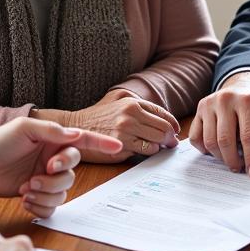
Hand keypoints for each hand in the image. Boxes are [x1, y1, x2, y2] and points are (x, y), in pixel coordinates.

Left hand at [0, 117, 122, 217]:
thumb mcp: (24, 129)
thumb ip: (52, 131)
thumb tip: (76, 135)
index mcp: (53, 139)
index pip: (83, 141)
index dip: (101, 144)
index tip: (118, 147)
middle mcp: (53, 158)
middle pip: (74, 170)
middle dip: (58, 174)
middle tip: (41, 172)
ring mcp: (46, 178)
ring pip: (64, 190)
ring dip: (46, 191)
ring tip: (26, 187)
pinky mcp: (37, 195)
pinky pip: (52, 206)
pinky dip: (40, 205)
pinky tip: (24, 198)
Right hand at [36, 89, 180, 162]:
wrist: (74, 128)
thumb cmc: (98, 115)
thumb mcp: (117, 99)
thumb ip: (139, 104)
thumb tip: (165, 119)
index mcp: (132, 103)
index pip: (163, 114)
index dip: (172, 124)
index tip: (175, 131)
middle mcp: (130, 115)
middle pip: (164, 128)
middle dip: (171, 137)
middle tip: (172, 142)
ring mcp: (125, 131)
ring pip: (158, 140)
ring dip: (161, 145)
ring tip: (159, 146)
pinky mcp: (121, 146)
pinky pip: (146, 151)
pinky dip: (150, 151)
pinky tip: (146, 150)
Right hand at [190, 72, 249, 176]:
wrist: (242, 84)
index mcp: (247, 101)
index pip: (248, 136)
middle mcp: (226, 99)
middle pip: (225, 140)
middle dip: (233, 160)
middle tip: (240, 168)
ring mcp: (209, 103)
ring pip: (209, 141)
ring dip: (220, 157)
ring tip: (230, 159)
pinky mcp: (199, 109)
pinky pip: (196, 137)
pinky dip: (204, 149)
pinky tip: (216, 149)